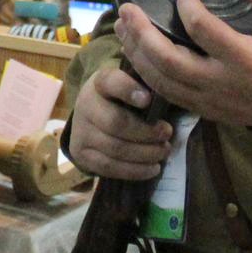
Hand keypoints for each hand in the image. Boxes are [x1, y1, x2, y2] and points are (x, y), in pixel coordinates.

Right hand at [67, 66, 172, 180]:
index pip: (110, 82)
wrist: (91, 117)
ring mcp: (81, 131)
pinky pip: (109, 167)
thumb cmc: (121, 99)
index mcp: (100, 83)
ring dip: (145, 154)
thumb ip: (147, 88)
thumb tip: (170, 98)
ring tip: (163, 152)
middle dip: (146, 132)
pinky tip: (153, 168)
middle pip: (115, 122)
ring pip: (115, 148)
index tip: (148, 99)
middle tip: (167, 134)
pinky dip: (135, 171)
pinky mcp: (82, 154)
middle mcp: (85, 105)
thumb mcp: (130, 85)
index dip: (128, 90)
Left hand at [115, 0, 251, 126]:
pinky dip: (145, 73)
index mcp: (246, 59)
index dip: (187, 5)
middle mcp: (222, 83)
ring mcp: (209, 100)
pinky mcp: (203, 110)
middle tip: (127, 8)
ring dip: (136, 52)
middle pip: (169, 61)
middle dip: (141, 33)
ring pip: (161, 80)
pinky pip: (166, 94)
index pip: (203, 30)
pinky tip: (136, 51)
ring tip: (123, 26)